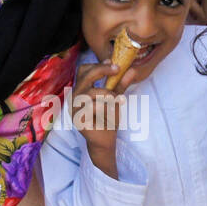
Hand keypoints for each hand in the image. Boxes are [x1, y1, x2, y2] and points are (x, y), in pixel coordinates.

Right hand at [70, 60, 137, 179]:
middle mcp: (75, 97)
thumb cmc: (108, 119)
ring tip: (118, 102)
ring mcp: (75, 108)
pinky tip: (111, 114)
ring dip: (108, 95)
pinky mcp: (78, 119)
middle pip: (85, 76)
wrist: (105, 141)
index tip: (113, 64)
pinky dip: (106, 109)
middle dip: (102, 70)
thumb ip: (121, 85)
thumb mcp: (116, 99)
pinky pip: (93, 108)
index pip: (83, 70)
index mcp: (82, 90)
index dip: (97, 65)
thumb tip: (132, 70)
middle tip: (117, 70)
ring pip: (91, 93)